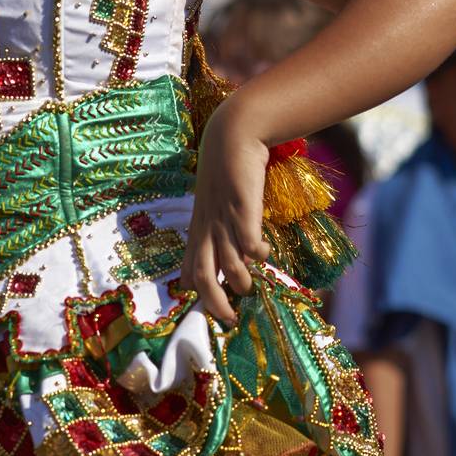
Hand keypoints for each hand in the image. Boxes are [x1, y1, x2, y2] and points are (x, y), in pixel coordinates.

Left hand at [179, 99, 271, 327]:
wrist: (232, 135)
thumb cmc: (227, 171)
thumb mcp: (216, 202)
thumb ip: (221, 227)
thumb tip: (238, 254)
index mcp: (199, 227)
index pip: (190, 269)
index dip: (197, 294)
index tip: (209, 312)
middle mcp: (207, 226)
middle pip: (204, 275)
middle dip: (215, 303)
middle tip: (231, 320)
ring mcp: (223, 217)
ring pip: (228, 261)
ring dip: (240, 280)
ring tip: (251, 287)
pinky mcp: (242, 206)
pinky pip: (248, 241)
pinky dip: (256, 254)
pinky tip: (265, 254)